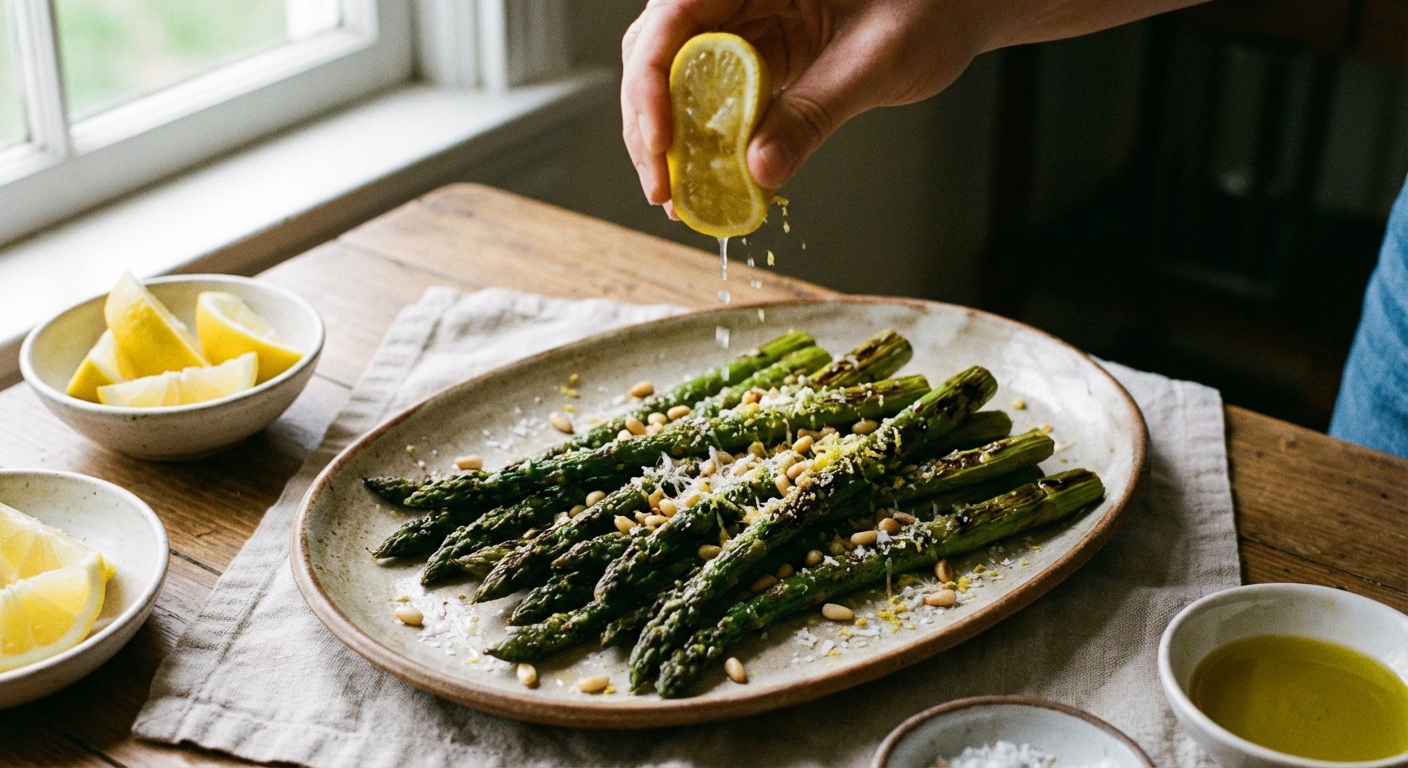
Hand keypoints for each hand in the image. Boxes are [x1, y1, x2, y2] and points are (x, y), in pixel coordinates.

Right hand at [621, 0, 993, 212]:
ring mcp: (741, 23)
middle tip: (664, 189)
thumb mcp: (874, 61)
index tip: (661, 145)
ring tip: (681, 196)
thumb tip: (759, 170)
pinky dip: (706, 142)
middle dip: (651, 126)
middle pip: (657, 56)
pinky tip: (709, 180)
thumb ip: (815, 114)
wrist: (961, 7)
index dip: (651, 87)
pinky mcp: (754, 55)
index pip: (671, 21)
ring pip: (674, 80)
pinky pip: (712, 98)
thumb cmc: (933, 6)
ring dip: (672, 141)